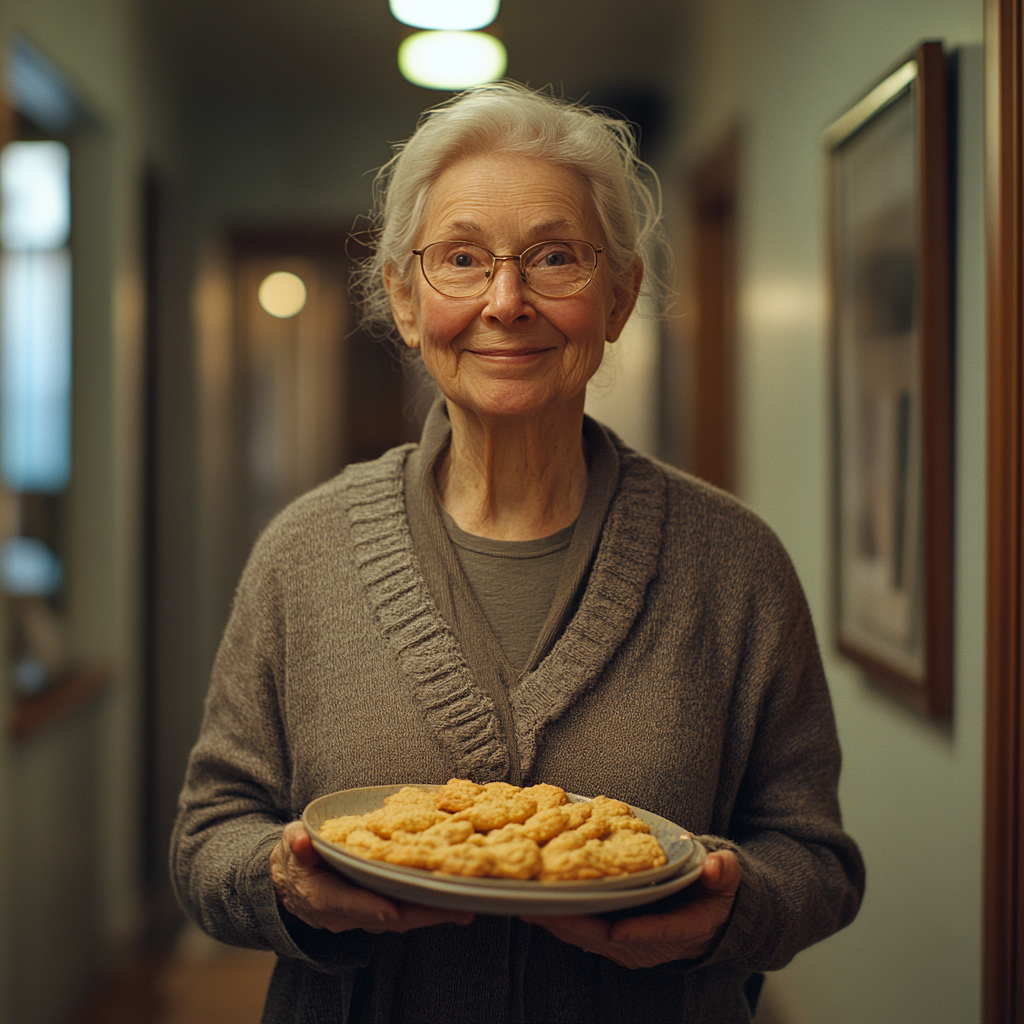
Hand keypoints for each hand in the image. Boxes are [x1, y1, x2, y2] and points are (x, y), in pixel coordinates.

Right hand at [270, 821, 474, 933]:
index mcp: (321, 896)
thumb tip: (302, 840)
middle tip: (455, 909)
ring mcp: (362, 917)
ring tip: (464, 907)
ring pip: (400, 919)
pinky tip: (452, 900)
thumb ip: (296, 842)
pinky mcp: (376, 912)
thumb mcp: (290, 844)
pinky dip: (427, 909)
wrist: (292, 882)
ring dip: (431, 915)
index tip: (392, 910)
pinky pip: (404, 913)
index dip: (369, 907)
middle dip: (421, 915)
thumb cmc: (296, 857)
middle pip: (386, 918)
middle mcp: (345, 914)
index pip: (347, 903)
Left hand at [521, 849, 740, 969]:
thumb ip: (724, 873)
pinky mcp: (611, 936)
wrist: (707, 915)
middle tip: (545, 906)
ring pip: (588, 936)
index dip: (639, 932)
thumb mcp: (726, 882)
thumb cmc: (714, 895)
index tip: (619, 929)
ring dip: (559, 922)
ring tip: (529, 903)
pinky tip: (535, 904)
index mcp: (681, 931)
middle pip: (608, 938)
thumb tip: (720, 866)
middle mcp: (649, 944)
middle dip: (577, 924)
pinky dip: (559, 918)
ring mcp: (628, 943)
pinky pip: (582, 930)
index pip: (658, 934)